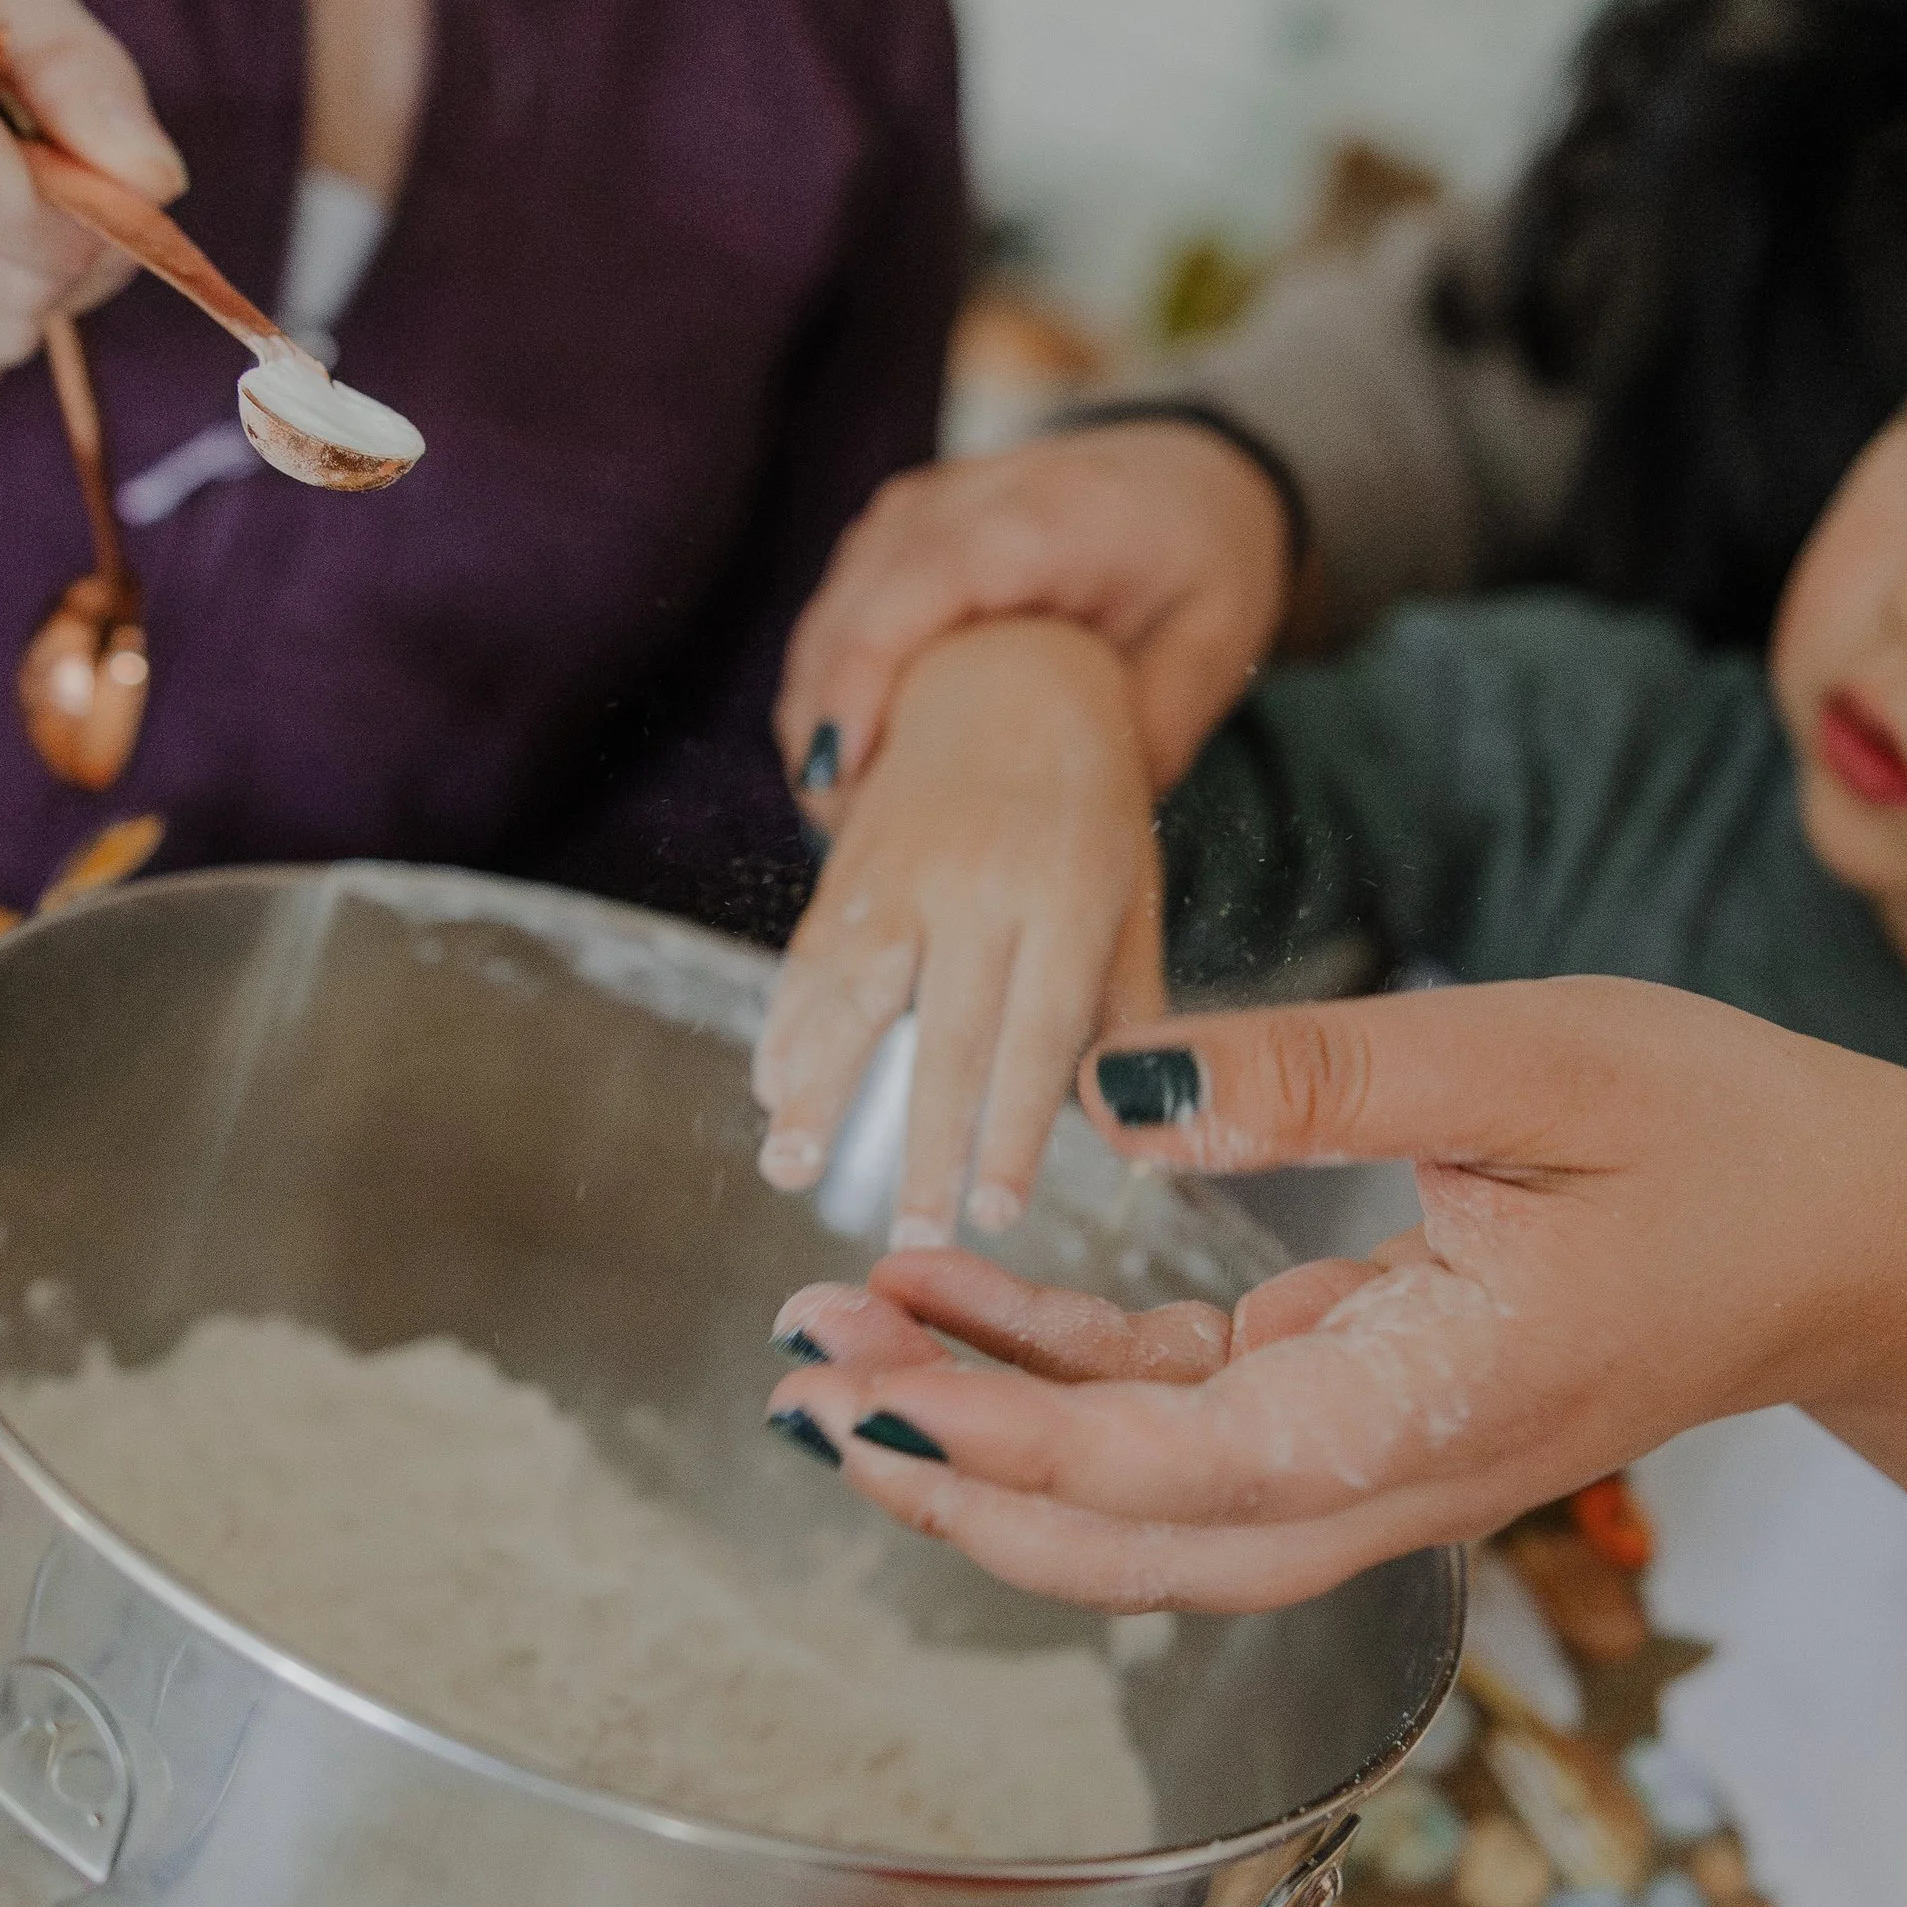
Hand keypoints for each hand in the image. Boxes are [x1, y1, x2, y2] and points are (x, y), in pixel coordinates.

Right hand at [752, 618, 1168, 1246]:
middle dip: (925, 1139)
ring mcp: (905, 868)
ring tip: (792, 1167)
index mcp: (1069, 894)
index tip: (998, 1210)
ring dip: (819, 1085)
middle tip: (908, 1232)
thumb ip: (1129, 1003)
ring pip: (854, 989)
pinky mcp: (849, 860)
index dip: (1015, 1125)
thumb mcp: (1135, 890)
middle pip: (947, 1028)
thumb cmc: (1089, 804)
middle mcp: (983, 880)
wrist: (1008, 674)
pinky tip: (770, 1088)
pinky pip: (809, 951)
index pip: (1041, 1029)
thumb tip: (1135, 1124)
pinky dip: (784, 1024)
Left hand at [765, 976, 1906, 1609]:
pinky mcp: (1368, 1406)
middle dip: (950, 1482)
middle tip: (796, 1386)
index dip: (997, 1451)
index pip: (1173, 1474)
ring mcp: (1379, 1457)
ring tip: (837, 1343)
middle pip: (1131, 1546)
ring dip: (987, 1436)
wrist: (1852, 1236)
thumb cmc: (1716, 1133)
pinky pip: (1190, 1423)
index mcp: (1434, 1412)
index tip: (858, 1394)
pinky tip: (966, 1298)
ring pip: (1146, 1502)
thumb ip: (1322, 1082)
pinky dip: (1069, 1379)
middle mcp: (1393, 1476)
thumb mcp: (1531, 1060)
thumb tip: (1121, 1096)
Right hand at [774, 420, 1294, 813]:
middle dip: (821, 722)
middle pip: (847, 609)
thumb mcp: (1214, 643)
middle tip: (841, 831)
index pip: (915, 588)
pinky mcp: (898, 530)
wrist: (1197, 472)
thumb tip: (1086, 824)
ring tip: (837, 809)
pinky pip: (839, 609)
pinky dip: (831, 682)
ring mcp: (917, 506)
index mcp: (1042, 517)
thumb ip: (1153, 730)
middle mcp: (960, 497)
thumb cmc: (1207, 555)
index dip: (859, 681)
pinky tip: (849, 756)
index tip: (839, 775)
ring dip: (816, 710)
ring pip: (828, 612)